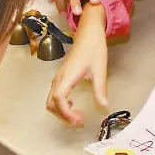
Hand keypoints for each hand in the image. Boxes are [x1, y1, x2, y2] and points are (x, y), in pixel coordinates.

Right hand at [46, 6, 107, 126]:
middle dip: (63, 116)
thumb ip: (100, 89)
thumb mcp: (100, 70)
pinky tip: (72, 105)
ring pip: (51, 99)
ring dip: (60, 111)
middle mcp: (59, 78)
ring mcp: (58, 76)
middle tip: (78, 121)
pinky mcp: (61, 76)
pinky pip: (54, 94)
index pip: (59, 99)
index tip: (78, 120)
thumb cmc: (94, 48)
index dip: (66, 113)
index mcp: (67, 76)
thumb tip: (103, 106)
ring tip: (76, 116)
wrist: (88, 32)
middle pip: (51, 103)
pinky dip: (60, 104)